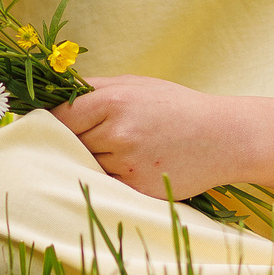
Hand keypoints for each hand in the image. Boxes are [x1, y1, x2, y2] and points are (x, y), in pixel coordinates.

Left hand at [51, 77, 254, 203]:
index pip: (60, 117)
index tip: (49, 126)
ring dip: (89, 162)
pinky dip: (106, 180)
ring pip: (86, 166)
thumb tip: (49, 98)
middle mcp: (118, 133)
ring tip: (112, 153)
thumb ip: (92, 89)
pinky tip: (123, 170)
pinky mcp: (138, 190)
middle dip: (70, 143)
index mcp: (113, 101)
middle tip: (79, 141)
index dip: (52, 123)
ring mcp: (128, 165)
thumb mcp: (134, 84)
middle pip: (69, 143)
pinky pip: (105, 185)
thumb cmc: (175, 107)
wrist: (224, 138)